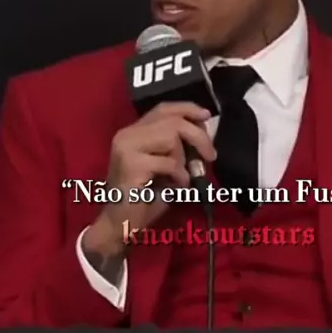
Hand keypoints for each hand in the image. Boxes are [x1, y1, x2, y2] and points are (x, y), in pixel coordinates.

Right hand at [82, 102, 216, 262]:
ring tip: (179, 177)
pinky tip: (174, 187)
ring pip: (171, 137)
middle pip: (172, 121)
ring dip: (183, 159)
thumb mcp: (165, 166)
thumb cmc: (144, 197)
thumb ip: (177, 148)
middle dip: (198, 136)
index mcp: (133, 132)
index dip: (187, 109)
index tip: (206, 116)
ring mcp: (126, 148)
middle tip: (210, 155)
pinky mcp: (131, 165)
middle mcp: (127, 134)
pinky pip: (169, 162)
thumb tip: (203, 136)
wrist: (121, 224)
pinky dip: (179, 175)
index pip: (163, 109)